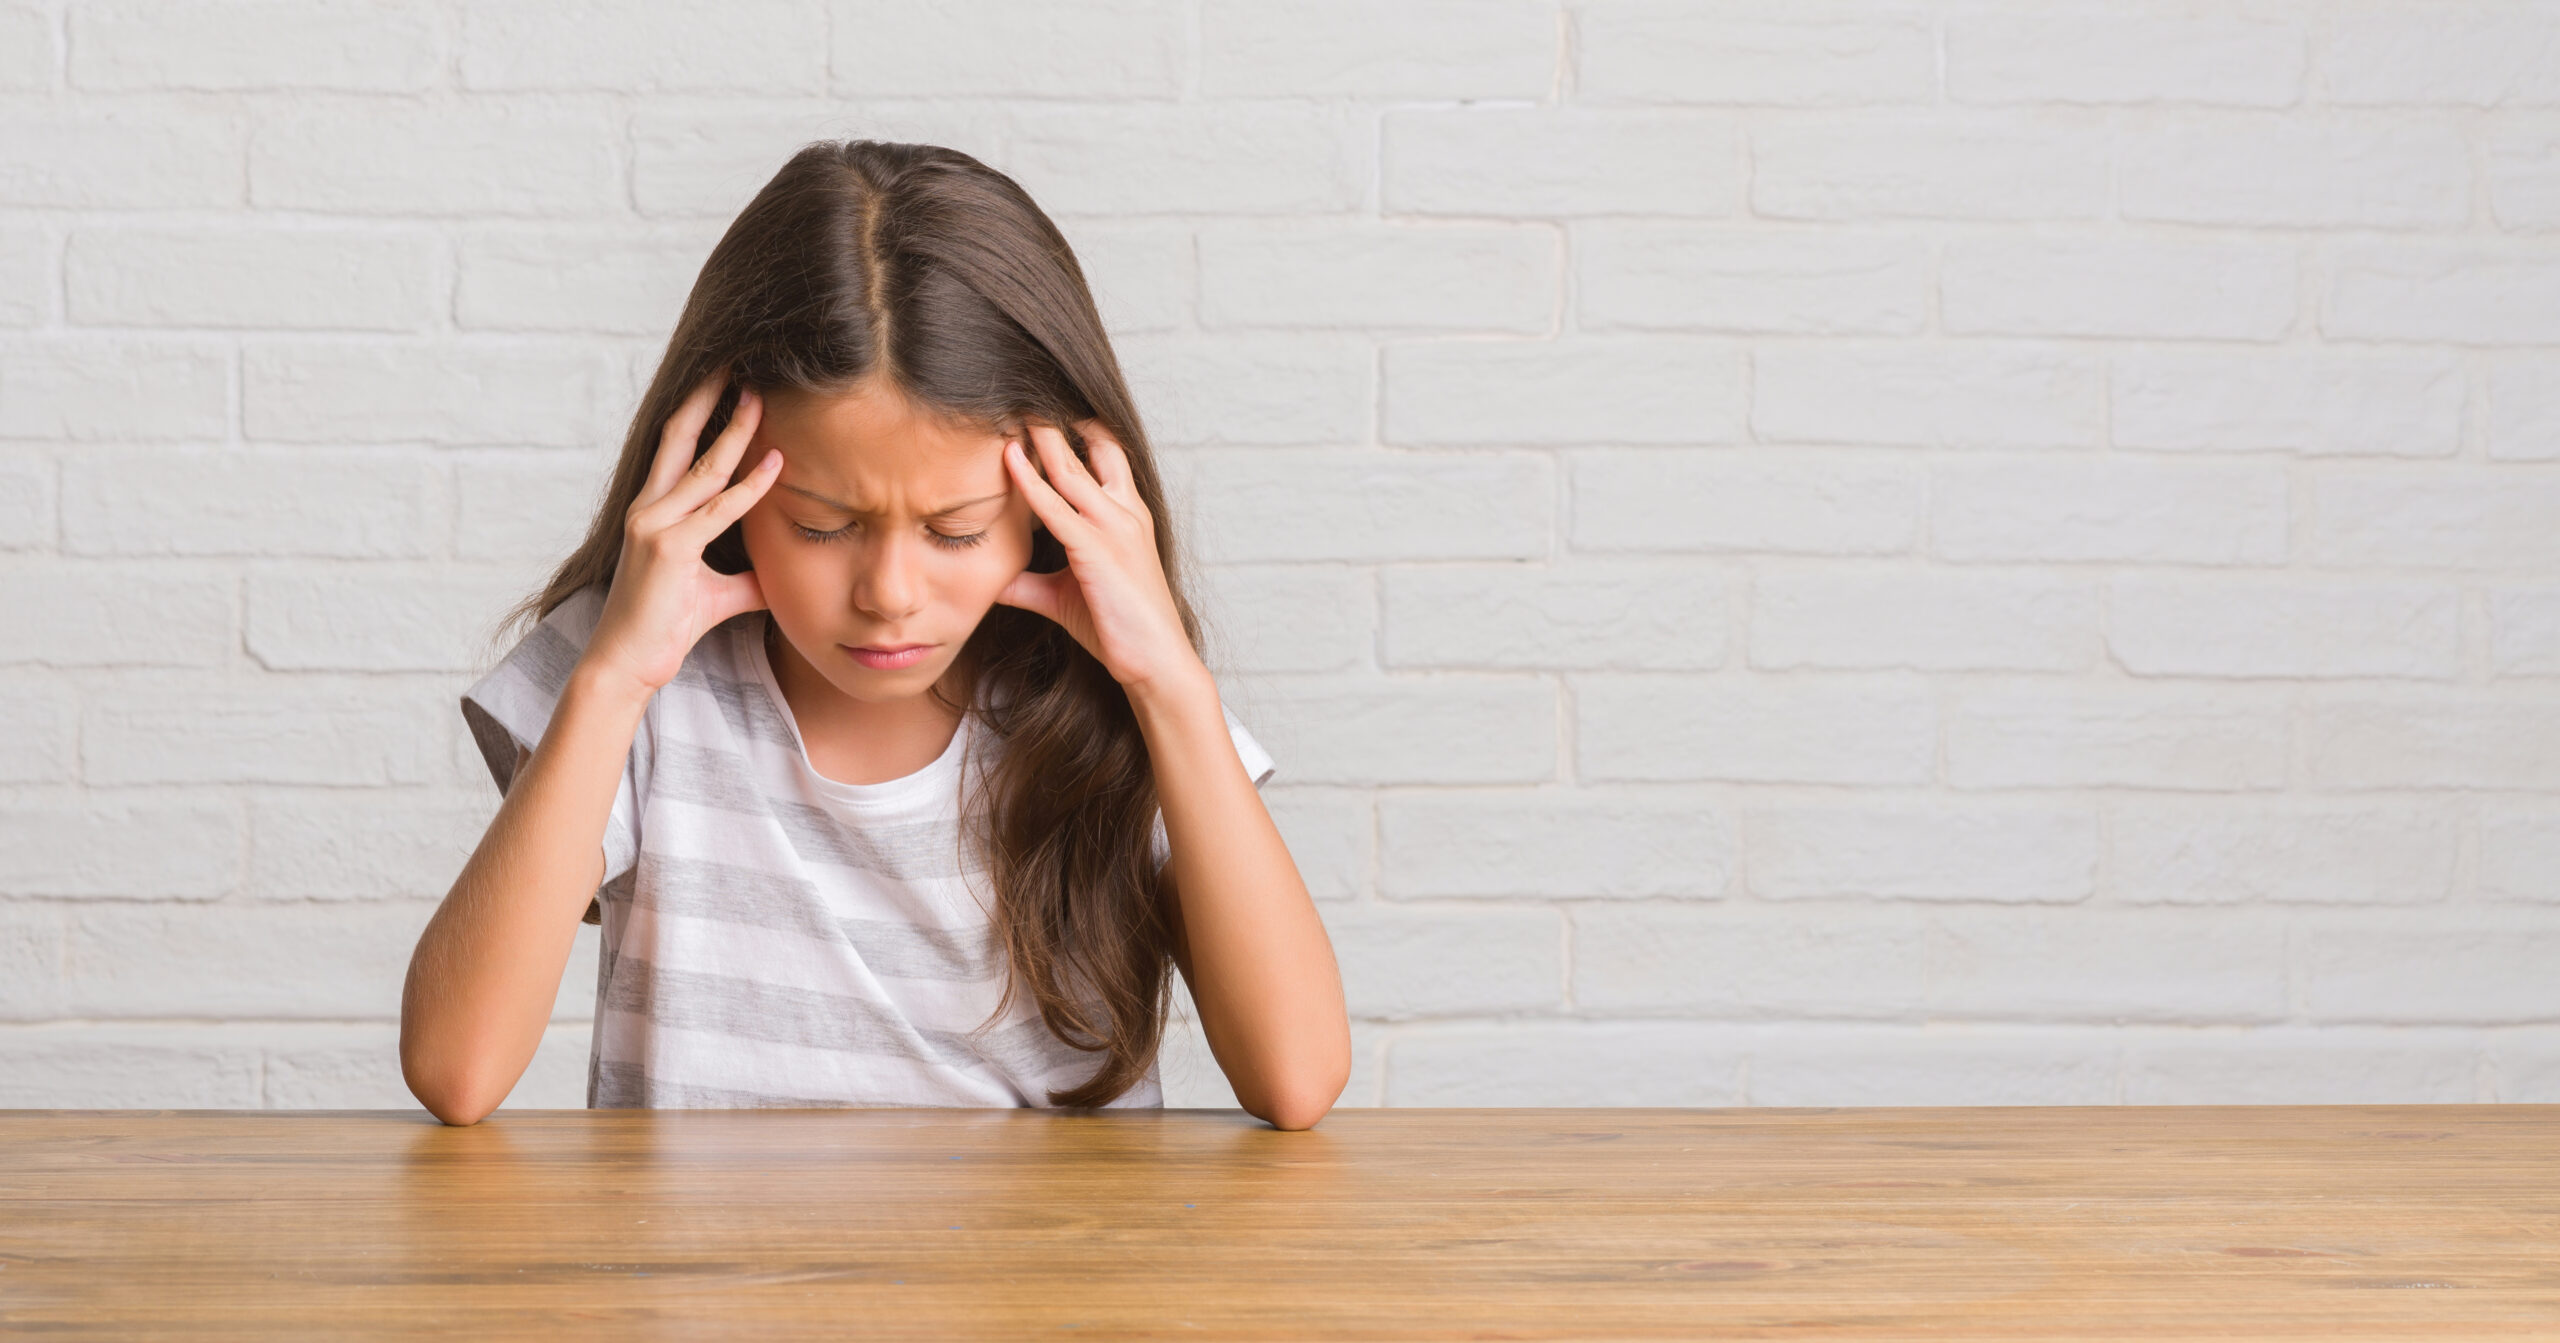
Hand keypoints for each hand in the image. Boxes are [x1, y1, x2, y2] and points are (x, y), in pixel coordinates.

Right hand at [579, 373, 777, 700]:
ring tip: (763, 397)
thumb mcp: (718, 595)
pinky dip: (750, 488)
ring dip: (738, 430)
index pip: (677, 445)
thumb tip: (780, 575)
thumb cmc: (665, 628)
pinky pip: (718, 511)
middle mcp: (649, 507)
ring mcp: (655, 525)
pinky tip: (775, 464)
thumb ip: (747, 578)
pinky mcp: (668, 548)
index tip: (726, 379)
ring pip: (705, 467)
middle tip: (738, 360)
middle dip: (709, 396)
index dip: (700, 409)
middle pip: (681, 436)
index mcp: (654, 509)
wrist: (627, 663)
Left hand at [995, 419, 1207, 701]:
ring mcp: (1114, 527)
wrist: (1156, 663)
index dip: (1073, 428)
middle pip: (1089, 445)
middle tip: (1020, 390)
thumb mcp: (1065, 596)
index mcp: (1125, 514)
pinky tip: (1009, 459)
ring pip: (1070, 467)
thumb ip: (1030, 583)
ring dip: (1038, 436)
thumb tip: (995, 581)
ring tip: (1009, 405)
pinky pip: (1056, 507)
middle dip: (1053, 418)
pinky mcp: (1097, 550)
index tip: (1038, 407)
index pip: (1103, 453)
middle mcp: (1124, 511)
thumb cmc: (1118, 629)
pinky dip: (1029, 481)